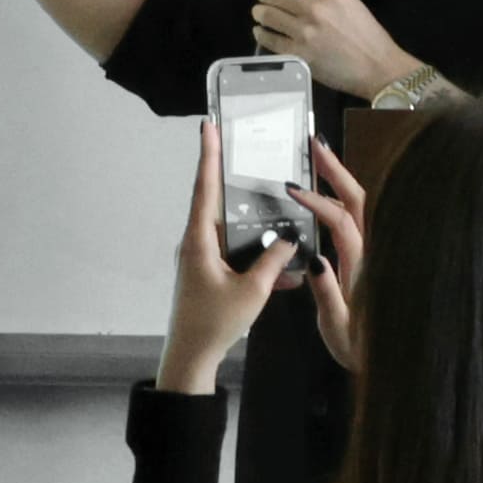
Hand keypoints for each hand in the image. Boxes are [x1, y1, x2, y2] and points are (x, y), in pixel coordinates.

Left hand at [156, 119, 309, 393]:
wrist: (191, 356)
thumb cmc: (216, 323)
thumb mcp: (252, 291)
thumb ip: (274, 261)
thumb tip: (291, 238)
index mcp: (199, 239)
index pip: (204, 188)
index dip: (208, 155)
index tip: (208, 126)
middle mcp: (196, 242)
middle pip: (218, 201)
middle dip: (236, 178)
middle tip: (250, 149)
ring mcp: (202, 256)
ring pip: (233, 228)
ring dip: (256, 222)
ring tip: (280, 204)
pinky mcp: (210, 271)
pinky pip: (237, 252)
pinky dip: (258, 253)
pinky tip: (286, 261)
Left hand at [248, 0, 415, 98]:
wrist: (378, 67)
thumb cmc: (367, 34)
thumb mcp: (348, 2)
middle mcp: (315, 7)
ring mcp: (305, 31)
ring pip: (266, 14)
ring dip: (260, 12)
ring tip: (262, 14)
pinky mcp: (298, 53)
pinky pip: (268, 39)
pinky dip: (261, 33)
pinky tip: (262, 31)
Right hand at [295, 140, 370, 369]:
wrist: (402, 365)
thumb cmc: (364, 350)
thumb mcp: (336, 326)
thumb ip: (325, 291)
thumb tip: (312, 257)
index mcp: (364, 268)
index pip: (340, 222)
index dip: (316, 202)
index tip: (291, 189)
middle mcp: (376, 255)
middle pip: (361, 202)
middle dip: (337, 171)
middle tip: (315, 145)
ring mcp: (379, 256)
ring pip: (366, 208)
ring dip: (343, 182)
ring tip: (321, 161)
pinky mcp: (377, 261)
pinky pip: (365, 222)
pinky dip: (348, 202)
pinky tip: (332, 197)